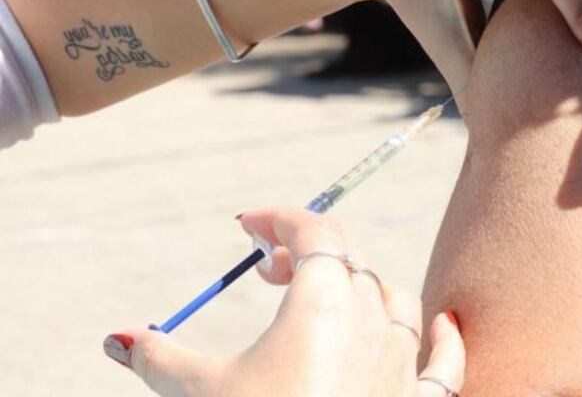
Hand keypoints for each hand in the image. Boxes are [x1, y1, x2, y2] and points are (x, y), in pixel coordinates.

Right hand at [103, 208, 464, 396]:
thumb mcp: (199, 393)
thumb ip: (160, 358)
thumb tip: (118, 338)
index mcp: (324, 302)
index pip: (313, 232)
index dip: (279, 220)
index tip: (246, 227)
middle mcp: (373, 322)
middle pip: (349, 261)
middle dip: (308, 253)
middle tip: (269, 270)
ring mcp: (403, 364)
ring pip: (395, 300)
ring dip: (361, 288)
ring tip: (324, 299)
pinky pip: (446, 361)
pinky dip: (443, 338)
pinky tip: (444, 323)